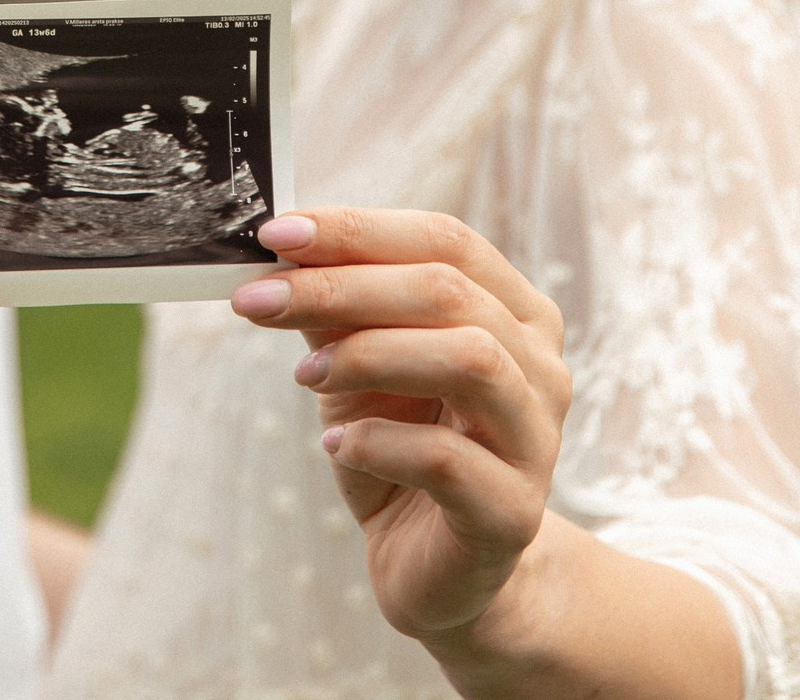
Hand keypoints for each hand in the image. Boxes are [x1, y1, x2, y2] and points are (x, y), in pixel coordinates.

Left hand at [232, 208, 570, 641]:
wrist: (438, 570)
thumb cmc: (401, 450)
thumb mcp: (360, 369)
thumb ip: (336, 310)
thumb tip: (281, 249)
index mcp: (515, 314)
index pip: (446, 241)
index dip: (359, 230)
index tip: (275, 233)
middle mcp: (540, 367)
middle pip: (450, 294)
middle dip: (343, 287)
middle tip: (258, 299)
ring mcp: (535, 440)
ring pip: (469, 360)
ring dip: (369, 355)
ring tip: (304, 376)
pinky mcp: (512, 513)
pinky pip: (447, 460)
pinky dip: (377, 442)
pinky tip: (335, 446)